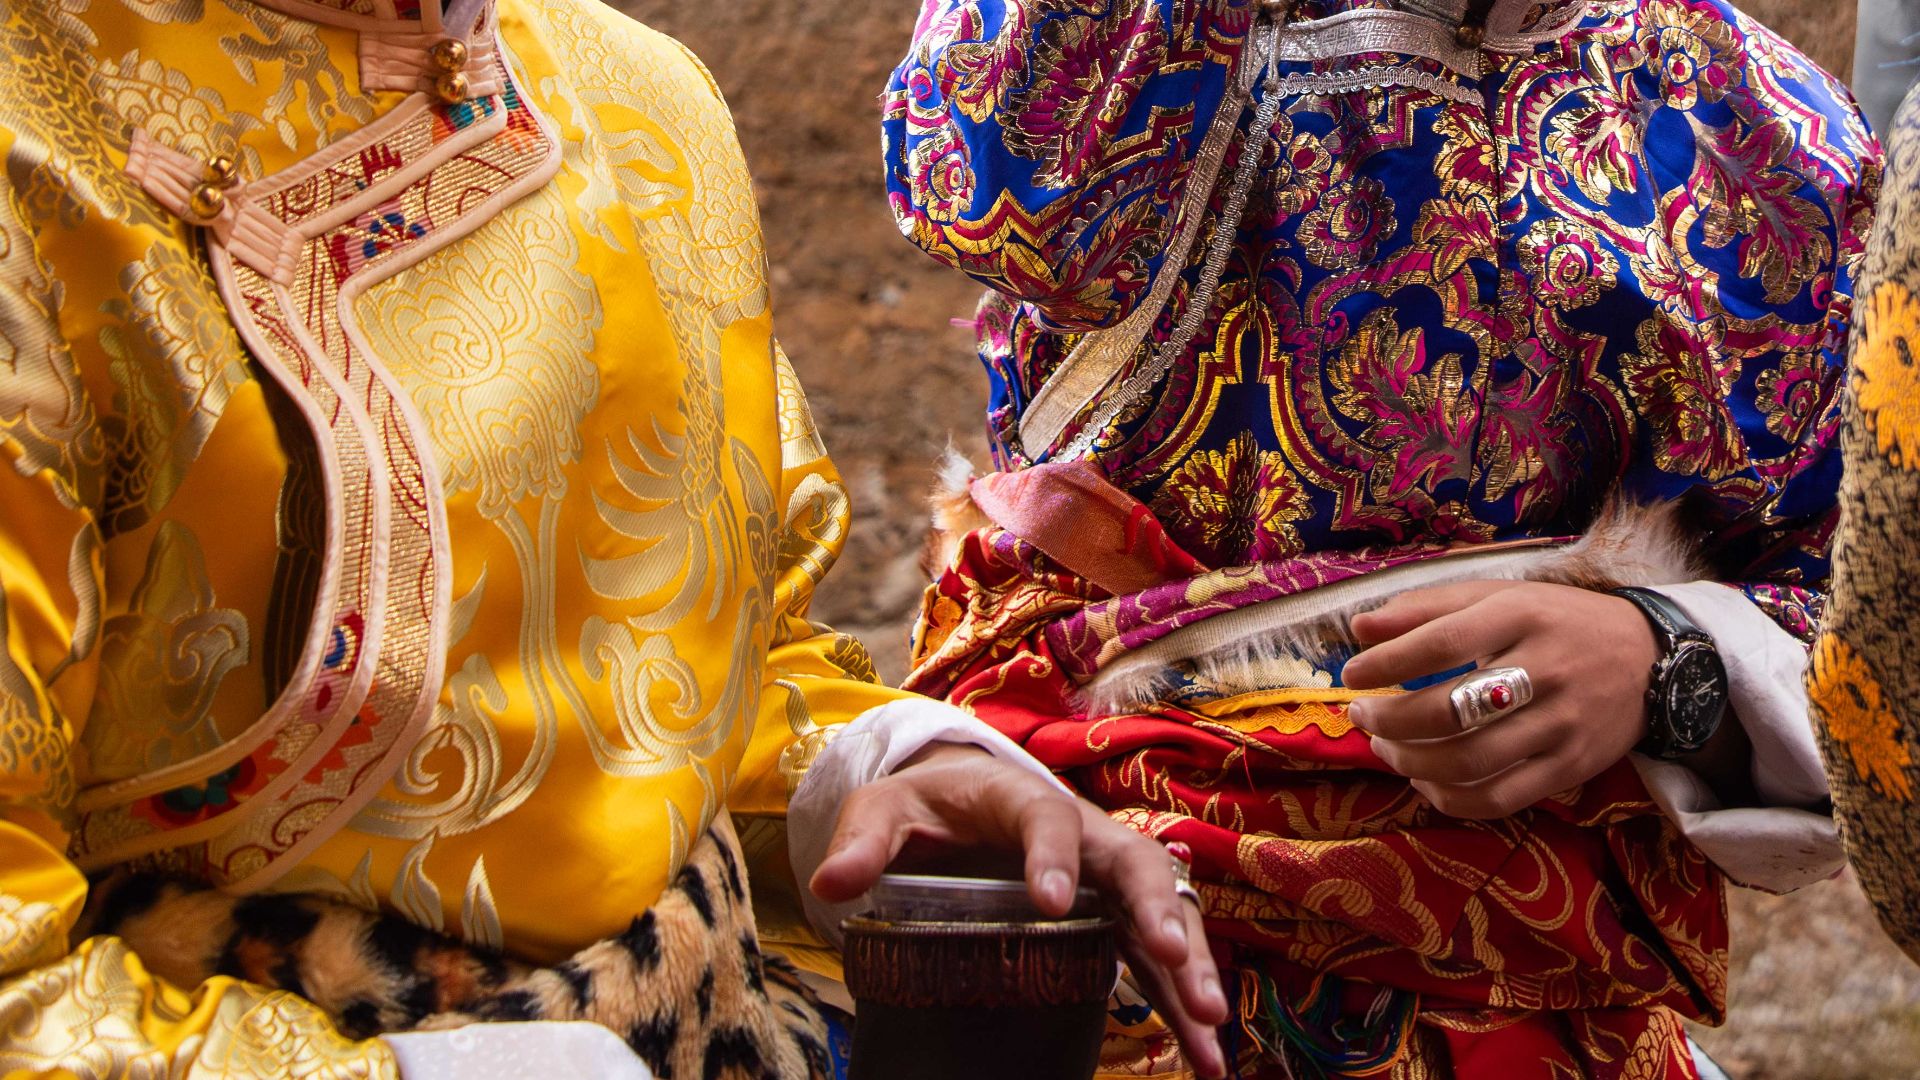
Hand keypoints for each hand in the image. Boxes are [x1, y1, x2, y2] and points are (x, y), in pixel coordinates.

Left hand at [810, 745, 1228, 1077]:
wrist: (962, 799)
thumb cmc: (924, 804)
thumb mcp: (883, 808)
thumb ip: (862, 841)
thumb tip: (830, 882)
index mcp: (1020, 800)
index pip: (1046, 818)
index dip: (1054, 856)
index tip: (1052, 902)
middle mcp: (1081, 835)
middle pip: (1132, 863)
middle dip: (1155, 910)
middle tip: (1171, 957)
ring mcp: (1103, 879)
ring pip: (1160, 913)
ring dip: (1189, 966)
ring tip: (1208, 1025)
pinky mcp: (1110, 920)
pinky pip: (1154, 957)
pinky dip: (1181, 1001)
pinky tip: (1204, 1057)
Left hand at [1341, 580, 1657, 818]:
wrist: (1652, 660)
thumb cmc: (1557, 622)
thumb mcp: (1499, 597)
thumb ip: (1427, 608)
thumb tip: (1360, 627)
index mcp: (1522, 616)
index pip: (1443, 642)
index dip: (1387, 662)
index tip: (1352, 673)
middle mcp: (1546, 669)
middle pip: (1451, 710)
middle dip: (1391, 719)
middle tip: (1363, 715)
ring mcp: (1562, 724)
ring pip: (1470, 760)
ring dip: (1411, 761)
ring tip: (1386, 747)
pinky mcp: (1572, 767)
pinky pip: (1499, 797)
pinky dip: (1449, 796)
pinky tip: (1425, 779)